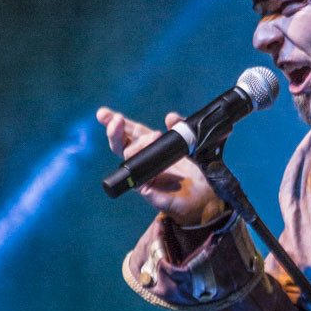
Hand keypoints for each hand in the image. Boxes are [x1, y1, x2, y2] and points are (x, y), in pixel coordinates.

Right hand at [96, 108, 226, 226]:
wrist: (206, 196)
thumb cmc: (199, 172)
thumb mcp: (193, 144)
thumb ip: (182, 128)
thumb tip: (170, 116)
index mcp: (153, 146)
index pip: (132, 131)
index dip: (120, 122)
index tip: (105, 113)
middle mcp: (144, 158)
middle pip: (121, 142)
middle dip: (114, 129)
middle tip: (115, 119)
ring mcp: (143, 172)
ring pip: (127, 154)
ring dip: (138, 142)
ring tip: (155, 136)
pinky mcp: (145, 187)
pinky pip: (135, 173)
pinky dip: (139, 161)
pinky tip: (147, 154)